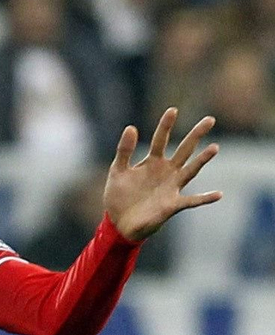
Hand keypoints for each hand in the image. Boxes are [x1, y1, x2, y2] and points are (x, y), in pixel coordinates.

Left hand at [103, 109, 220, 241]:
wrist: (119, 224)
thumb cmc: (119, 197)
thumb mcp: (117, 171)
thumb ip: (124, 151)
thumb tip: (131, 127)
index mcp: (152, 162)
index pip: (160, 140)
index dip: (165, 126)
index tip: (172, 110)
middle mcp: (166, 172)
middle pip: (184, 150)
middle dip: (195, 135)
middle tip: (210, 119)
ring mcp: (171, 187)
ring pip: (190, 170)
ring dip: (202, 160)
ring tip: (214, 148)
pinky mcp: (172, 205)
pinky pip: (192, 201)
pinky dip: (204, 198)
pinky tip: (218, 194)